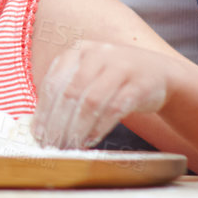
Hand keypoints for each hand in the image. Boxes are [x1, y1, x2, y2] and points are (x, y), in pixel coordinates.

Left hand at [33, 39, 172, 149]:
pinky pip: (115, 108)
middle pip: (70, 93)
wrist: (159, 73)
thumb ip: (66, 91)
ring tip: (70, 146)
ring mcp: (120, 67)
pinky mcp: (139, 84)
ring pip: (91, 101)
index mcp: (78, 51)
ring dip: (78, 128)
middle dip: (58, 123)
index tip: (38, 134)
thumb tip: (41, 125)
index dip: (43, 111)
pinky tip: (90, 140)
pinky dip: (99, 127)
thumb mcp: (88, 75)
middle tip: (53, 145)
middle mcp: (97, 54)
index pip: (53, 83)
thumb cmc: (114, 79)